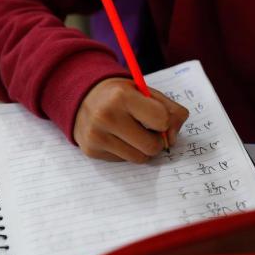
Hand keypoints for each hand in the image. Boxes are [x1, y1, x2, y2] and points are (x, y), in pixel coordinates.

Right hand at [74, 78, 188, 162]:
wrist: (83, 97)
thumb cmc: (122, 95)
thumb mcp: (147, 93)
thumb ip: (171, 111)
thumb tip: (172, 139)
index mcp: (122, 96)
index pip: (162, 120)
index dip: (166, 122)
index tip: (158, 118)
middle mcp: (106, 116)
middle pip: (152, 146)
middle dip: (157, 141)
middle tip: (148, 130)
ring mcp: (96, 136)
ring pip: (140, 158)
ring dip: (143, 149)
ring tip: (133, 133)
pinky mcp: (91, 151)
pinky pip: (125, 161)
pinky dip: (128, 152)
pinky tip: (118, 138)